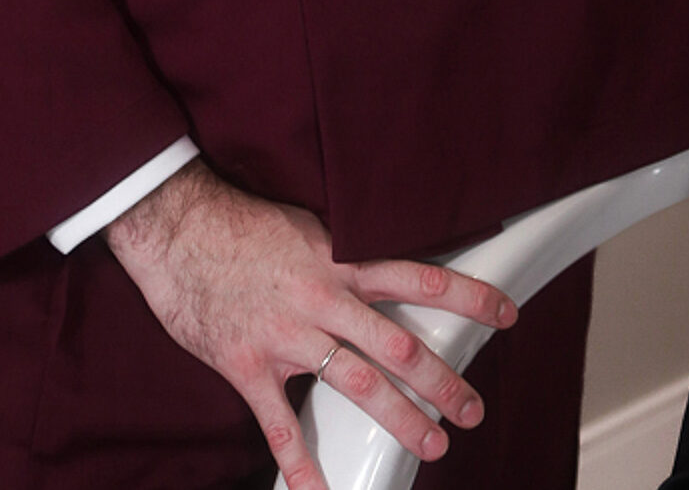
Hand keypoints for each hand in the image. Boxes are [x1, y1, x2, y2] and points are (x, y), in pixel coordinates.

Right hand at [106, 159, 516, 489]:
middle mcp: (324, 299)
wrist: (180, 229)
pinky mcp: (248, 365)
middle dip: (443, 381)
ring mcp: (287, 336)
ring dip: (400, 418)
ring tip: (434, 444)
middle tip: (473, 408)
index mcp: (344, 260)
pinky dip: (301, 462)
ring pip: (355, 386)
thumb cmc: (247, 225)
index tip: (508, 314)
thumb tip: (392, 268)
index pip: (422, 278)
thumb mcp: (312, 227)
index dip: (470, 297)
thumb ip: (350, 254)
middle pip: (398, 346)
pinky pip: (280, 423)